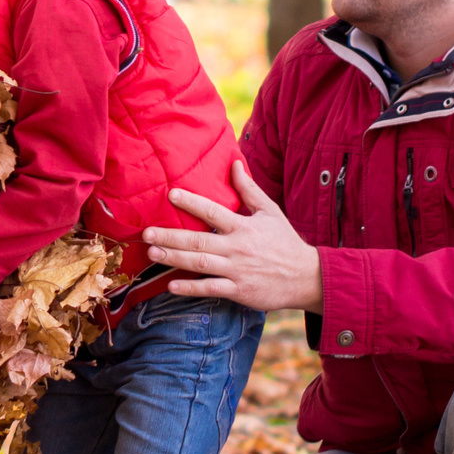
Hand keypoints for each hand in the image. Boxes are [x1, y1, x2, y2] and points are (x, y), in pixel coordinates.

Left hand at [144, 161, 322, 311]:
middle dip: (171, 236)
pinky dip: (190, 288)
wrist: (306, 277)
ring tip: (153, 253)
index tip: (170, 194)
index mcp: (244, 227)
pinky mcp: (239, 290)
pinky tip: (171, 286)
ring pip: (200, 264)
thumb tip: (235, 163)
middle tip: (147, 233)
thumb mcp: (270, 212)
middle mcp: (238, 247)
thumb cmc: (285, 243)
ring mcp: (237, 270)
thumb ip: (249, 189)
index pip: (213, 211)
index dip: (191, 202)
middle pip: (199, 240)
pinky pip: (210, 288)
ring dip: (175, 258)